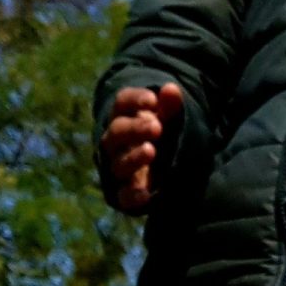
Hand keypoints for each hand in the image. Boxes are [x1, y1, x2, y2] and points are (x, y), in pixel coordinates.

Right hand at [100, 83, 184, 212]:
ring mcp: (118, 167)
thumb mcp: (167, 119)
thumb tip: (171, 89)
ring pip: (119, 163)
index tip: (153, 100)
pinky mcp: (124, 193)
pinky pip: (123, 196)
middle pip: (117, 131)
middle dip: (135, 128)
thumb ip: (169, 107)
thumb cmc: (160, 136)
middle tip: (157, 127)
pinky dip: (132, 196)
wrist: (160, 168)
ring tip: (151, 151)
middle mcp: (115, 142)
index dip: (135, 100)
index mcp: (124, 117)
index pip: (122, 103)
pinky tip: (146, 195)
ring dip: (134, 157)